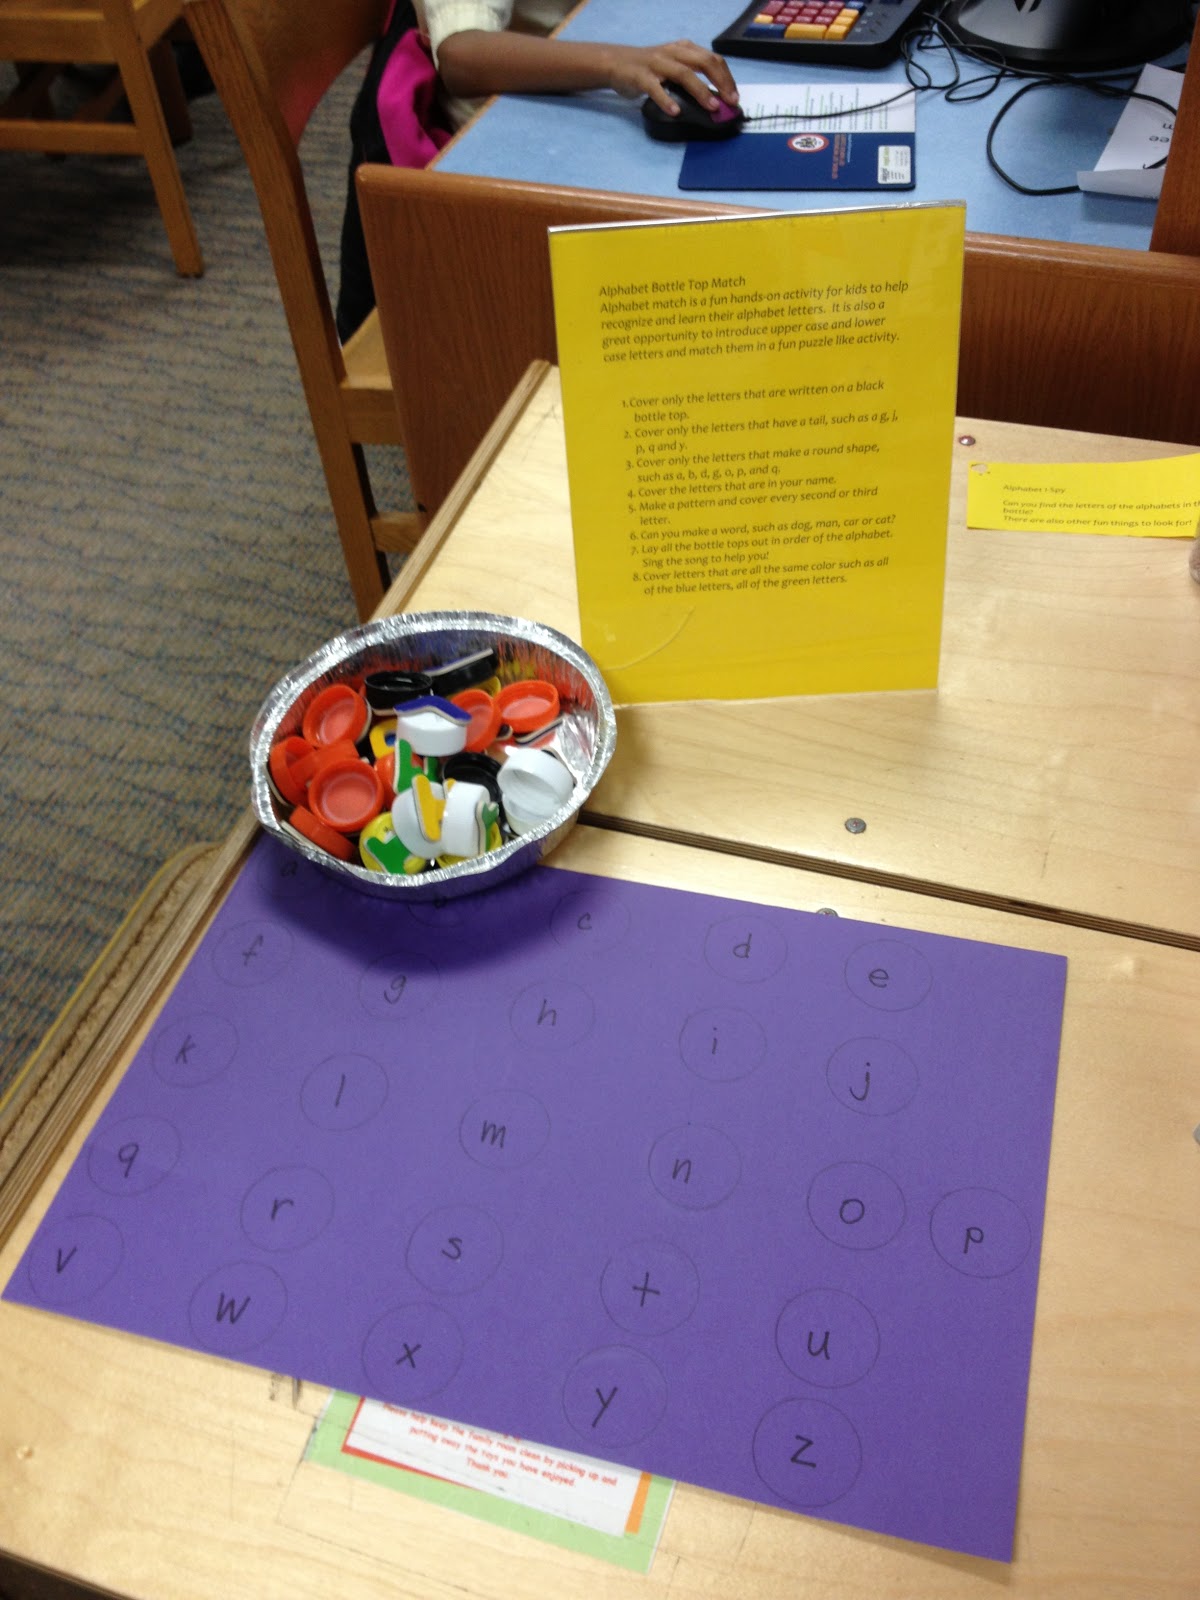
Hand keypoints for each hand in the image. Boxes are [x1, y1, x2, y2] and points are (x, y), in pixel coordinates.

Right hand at [602, 40, 738, 113]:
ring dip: (701, 90)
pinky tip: (676, 112)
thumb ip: (691, 77)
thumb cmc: (648, 68)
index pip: (712, 59)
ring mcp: (657, 63)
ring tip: (712, 106)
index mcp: (684, 49)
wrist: (615, 62)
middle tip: (729, 102)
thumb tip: (714, 99)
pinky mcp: (641, 76)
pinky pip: (656, 88)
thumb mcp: (673, 66)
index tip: (734, 96)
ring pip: (684, 73)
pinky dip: (667, 100)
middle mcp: (673, 52)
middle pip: (703, 62)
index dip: (727, 77)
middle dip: (721, 82)